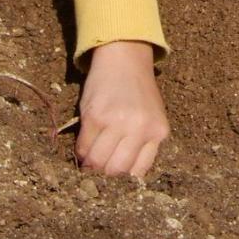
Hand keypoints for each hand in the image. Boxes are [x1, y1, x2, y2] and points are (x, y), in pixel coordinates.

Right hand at [76, 40, 168, 178]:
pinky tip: (84, 146)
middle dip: (104, 177)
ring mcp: (117, 122)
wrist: (124, 57)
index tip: (114, 181)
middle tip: (98, 173)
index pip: (139, 173)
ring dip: (90, 166)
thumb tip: (121, 178)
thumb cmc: (137, 91)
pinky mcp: (95, 115)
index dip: (123, 181)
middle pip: (117, 171)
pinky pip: (84, 146)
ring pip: (98, 162)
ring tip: (89, 161)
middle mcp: (140, 128)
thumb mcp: (150, 117)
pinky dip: (80, 151)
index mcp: (158, 132)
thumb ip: (141, 144)